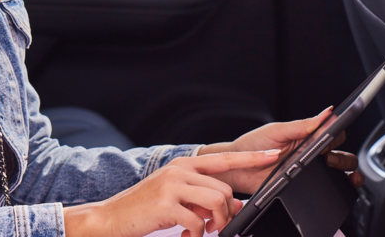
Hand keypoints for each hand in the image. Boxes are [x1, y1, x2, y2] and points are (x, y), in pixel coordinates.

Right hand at [63, 150, 280, 236]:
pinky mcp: (166, 204)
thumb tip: (232, 205)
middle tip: (217, 227)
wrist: (111, 217)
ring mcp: (172, 185)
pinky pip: (198, 222)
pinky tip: (186, 235)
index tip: (273, 155)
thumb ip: (201, 197)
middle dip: (227, 213)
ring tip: (203, 231)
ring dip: (216, 223)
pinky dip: (197, 234)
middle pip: (224, 189)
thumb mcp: (175, 197)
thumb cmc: (145, 209)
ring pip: (216, 202)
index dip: (251, 158)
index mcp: (184, 165)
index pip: (225, 158)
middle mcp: (180, 170)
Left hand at [198, 108, 363, 192]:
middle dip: (344, 158)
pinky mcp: (305, 189)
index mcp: (307, 138)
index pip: (334, 135)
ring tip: (332, 167)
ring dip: (346, 172)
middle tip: (329, 158)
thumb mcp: (276, 131)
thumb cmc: (253, 145)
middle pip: (343, 156)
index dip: (339, 136)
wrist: (237, 168)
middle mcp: (312, 155)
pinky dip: (338, 189)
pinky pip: (328, 191)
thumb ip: (301, 125)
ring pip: (341, 174)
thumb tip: (327, 112)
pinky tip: (333, 186)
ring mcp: (310, 173)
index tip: (334, 138)